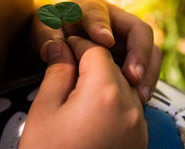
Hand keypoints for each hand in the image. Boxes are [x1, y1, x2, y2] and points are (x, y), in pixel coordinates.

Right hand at [18, 36, 147, 148]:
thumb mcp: (45, 109)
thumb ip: (58, 72)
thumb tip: (62, 47)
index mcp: (106, 92)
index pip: (96, 51)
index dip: (78, 44)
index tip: (65, 45)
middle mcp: (131, 106)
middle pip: (113, 67)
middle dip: (92, 60)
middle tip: (69, 62)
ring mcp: (139, 126)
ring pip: (124, 86)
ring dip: (105, 79)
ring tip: (79, 85)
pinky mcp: (139, 141)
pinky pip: (129, 107)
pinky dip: (114, 100)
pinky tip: (93, 106)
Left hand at [31, 0, 161, 102]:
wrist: (57, 39)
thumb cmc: (51, 30)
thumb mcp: (42, 28)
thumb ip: (46, 37)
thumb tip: (54, 48)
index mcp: (92, 9)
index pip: (99, 14)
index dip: (102, 27)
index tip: (105, 42)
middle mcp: (116, 22)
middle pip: (140, 32)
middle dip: (140, 54)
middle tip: (132, 77)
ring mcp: (127, 41)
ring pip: (150, 52)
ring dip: (148, 73)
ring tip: (139, 95)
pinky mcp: (131, 60)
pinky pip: (146, 70)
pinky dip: (144, 84)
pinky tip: (138, 101)